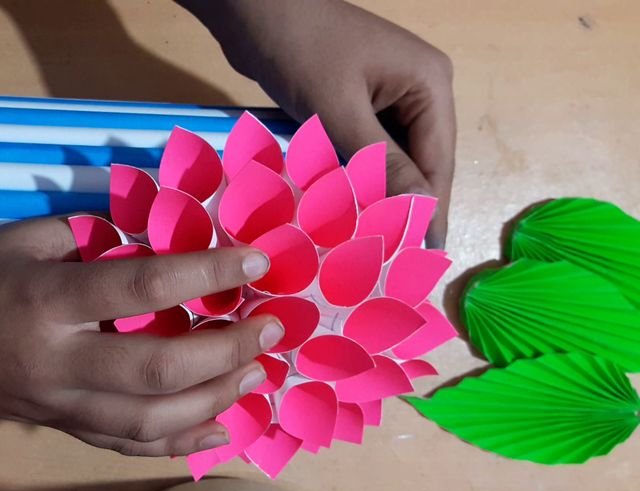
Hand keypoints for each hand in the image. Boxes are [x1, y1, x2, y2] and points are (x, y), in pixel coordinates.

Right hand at [0, 218, 284, 456]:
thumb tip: (168, 240)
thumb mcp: (24, 237)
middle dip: (228, 349)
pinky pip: (127, 447)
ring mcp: (58, 406)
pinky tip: (220, 429)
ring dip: (215, 400)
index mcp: (46, 301)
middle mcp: (56, 362)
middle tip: (271, 327)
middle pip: (159, 368)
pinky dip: (180, 444)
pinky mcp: (59, 428)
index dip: (208, 271)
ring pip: (150, 422)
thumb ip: (96, 238)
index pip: (143, 287)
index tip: (257, 261)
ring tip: (258, 374)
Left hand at [183, 0, 455, 247]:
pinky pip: (363, 152)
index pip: (439, 163)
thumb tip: (420, 212)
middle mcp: (417, 93)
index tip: (420, 261)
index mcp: (429, 86)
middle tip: (393, 265)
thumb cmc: (299, 48)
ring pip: (389, 163)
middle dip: (404, 211)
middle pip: (419, 165)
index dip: (429, 213)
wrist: (252, 9)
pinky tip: (345, 215)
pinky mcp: (354, 105)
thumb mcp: (339, 108)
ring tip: (370, 250)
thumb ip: (379, 161)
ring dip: (378, 199)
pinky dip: (354, 181)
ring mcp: (385, 98)